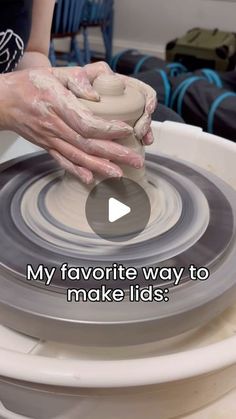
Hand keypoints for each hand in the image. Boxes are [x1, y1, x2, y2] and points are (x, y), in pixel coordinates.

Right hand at [0, 67, 143, 183]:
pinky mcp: (47, 147)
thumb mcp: (54, 72)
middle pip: (87, 144)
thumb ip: (78, 79)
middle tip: (136, 159)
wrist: (3, 101)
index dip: (108, 129)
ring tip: (120, 174)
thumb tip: (97, 94)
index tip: (128, 131)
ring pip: (77, 157)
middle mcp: (54, 126)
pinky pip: (62, 162)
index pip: (86, 122)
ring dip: (100, 167)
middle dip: (114, 154)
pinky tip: (91, 180)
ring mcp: (50, 139)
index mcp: (57, 104)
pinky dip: (77, 172)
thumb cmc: (29, 84)